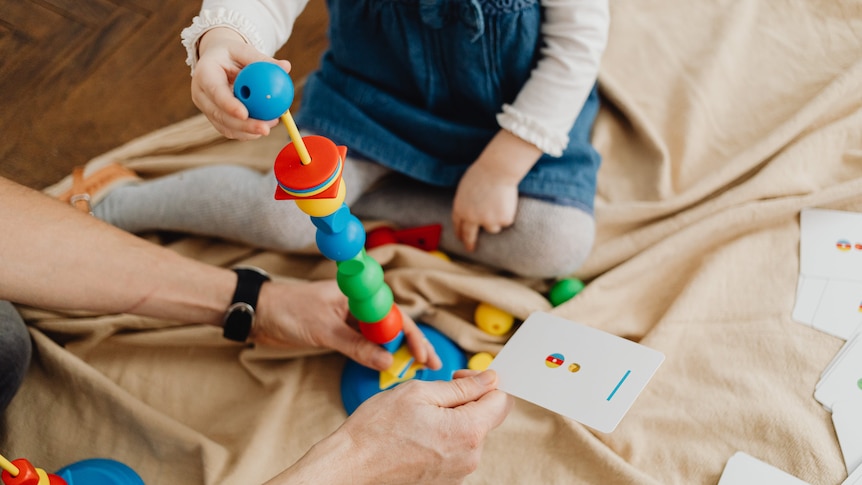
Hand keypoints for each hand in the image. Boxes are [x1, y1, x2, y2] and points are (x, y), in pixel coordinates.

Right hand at [191, 27, 291, 139]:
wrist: (216, 60)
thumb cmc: (231, 53)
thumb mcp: (244, 50)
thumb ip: (262, 60)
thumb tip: (286, 67)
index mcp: (204, 73)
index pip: (215, 92)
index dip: (228, 105)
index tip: (245, 114)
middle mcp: (200, 93)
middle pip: (219, 115)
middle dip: (243, 126)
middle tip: (265, 129)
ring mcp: (206, 108)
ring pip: (225, 126)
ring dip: (247, 131)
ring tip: (269, 126)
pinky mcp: (213, 117)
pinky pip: (229, 129)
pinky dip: (246, 132)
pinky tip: (263, 127)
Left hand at [253, 279, 440, 371]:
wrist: (258, 312)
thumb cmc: (288, 310)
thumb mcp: (324, 329)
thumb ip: (355, 345)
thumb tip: (386, 361)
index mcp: (358, 292)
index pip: (394, 314)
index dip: (411, 335)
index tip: (422, 355)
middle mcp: (358, 304)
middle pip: (393, 325)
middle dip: (413, 344)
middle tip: (432, 365)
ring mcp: (350, 318)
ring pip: (381, 336)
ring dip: (398, 351)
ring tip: (417, 369)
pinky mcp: (341, 331)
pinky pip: (366, 343)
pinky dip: (379, 355)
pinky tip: (389, 367)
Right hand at [268, 370, 512, 483]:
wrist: (351, 466)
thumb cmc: (377, 428)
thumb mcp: (419, 393)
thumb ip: (461, 387)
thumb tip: (490, 379)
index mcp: (468, 431)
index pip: (502, 400)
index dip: (486, 382)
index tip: (462, 376)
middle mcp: (470, 457)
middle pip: (487, 418)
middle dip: (468, 399)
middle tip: (437, 391)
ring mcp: (459, 473)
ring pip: (470, 434)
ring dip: (454, 418)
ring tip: (421, 415)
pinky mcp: (446, 481)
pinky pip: (456, 451)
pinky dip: (444, 437)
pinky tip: (418, 433)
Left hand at [452, 129, 541, 250]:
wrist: (497, 170)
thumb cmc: (482, 173)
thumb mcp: (466, 188)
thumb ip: (465, 202)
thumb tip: (469, 212)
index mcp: (460, 208)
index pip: (458, 225)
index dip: (459, 232)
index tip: (461, 239)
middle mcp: (471, 218)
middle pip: (469, 235)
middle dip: (469, 243)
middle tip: (470, 248)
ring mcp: (487, 221)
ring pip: (492, 228)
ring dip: (496, 219)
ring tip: (498, 202)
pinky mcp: (502, 220)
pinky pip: (506, 221)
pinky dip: (508, 213)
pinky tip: (506, 200)